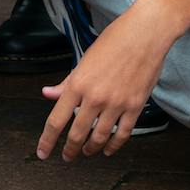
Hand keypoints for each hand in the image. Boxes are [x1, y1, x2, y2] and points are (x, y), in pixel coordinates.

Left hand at [39, 0, 174, 160]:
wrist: (146, 32)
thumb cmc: (115, 40)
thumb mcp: (84, 60)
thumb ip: (66, 82)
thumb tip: (48, 94)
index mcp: (78, 84)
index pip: (56, 120)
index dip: (47, 141)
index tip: (43, 152)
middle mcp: (95, 97)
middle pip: (77, 134)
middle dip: (70, 150)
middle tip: (67, 156)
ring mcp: (116, 103)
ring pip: (100, 137)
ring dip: (91, 149)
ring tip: (87, 152)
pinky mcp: (135, 106)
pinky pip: (123, 134)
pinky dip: (114, 145)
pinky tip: (109, 149)